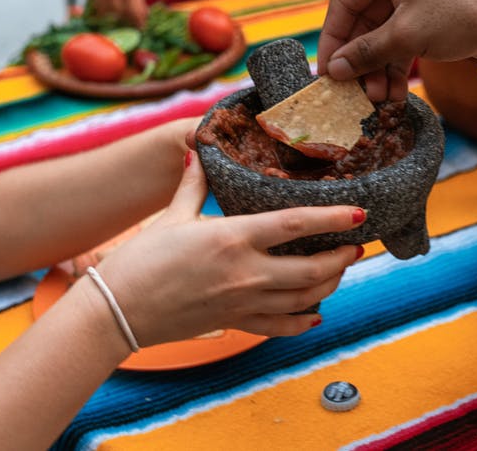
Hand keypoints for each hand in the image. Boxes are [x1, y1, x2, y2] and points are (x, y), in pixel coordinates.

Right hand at [94, 150, 363, 343]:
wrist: (117, 312)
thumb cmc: (140, 260)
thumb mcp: (171, 216)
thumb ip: (194, 184)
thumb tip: (197, 148)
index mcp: (232, 238)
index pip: (295, 224)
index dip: (332, 219)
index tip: (359, 213)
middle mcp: (245, 273)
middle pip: (312, 270)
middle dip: (341, 258)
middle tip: (357, 246)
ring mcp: (242, 303)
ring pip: (304, 299)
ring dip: (329, 285)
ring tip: (340, 270)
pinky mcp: (234, 323)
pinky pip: (280, 327)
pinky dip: (303, 321)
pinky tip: (315, 315)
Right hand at [319, 0, 476, 100]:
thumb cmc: (461, 15)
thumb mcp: (406, 36)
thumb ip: (365, 53)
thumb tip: (333, 70)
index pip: (344, 2)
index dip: (333, 40)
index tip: (325, 73)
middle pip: (365, 20)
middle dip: (361, 60)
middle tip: (355, 93)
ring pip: (385, 32)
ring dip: (380, 67)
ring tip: (378, 100)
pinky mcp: (435, 10)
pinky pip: (405, 36)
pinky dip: (399, 62)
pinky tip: (394, 92)